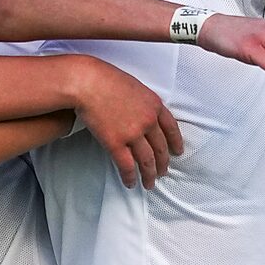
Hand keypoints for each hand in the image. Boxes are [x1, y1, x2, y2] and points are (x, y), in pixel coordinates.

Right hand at [71, 59, 183, 187]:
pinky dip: (130, 177)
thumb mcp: (135, 87)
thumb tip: (143, 115)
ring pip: (147, 161)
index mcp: (154, 105)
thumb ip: (143, 103)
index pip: (172, 128)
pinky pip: (127, 166)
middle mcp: (148, 121)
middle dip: (163, 163)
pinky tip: (131, 183)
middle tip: (163, 172)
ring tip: (149, 184)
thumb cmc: (106, 79)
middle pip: (161, 148)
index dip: (176, 142)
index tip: (177, 152)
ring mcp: (133, 133)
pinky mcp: (116, 143)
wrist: (87, 82)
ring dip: (149, 175)